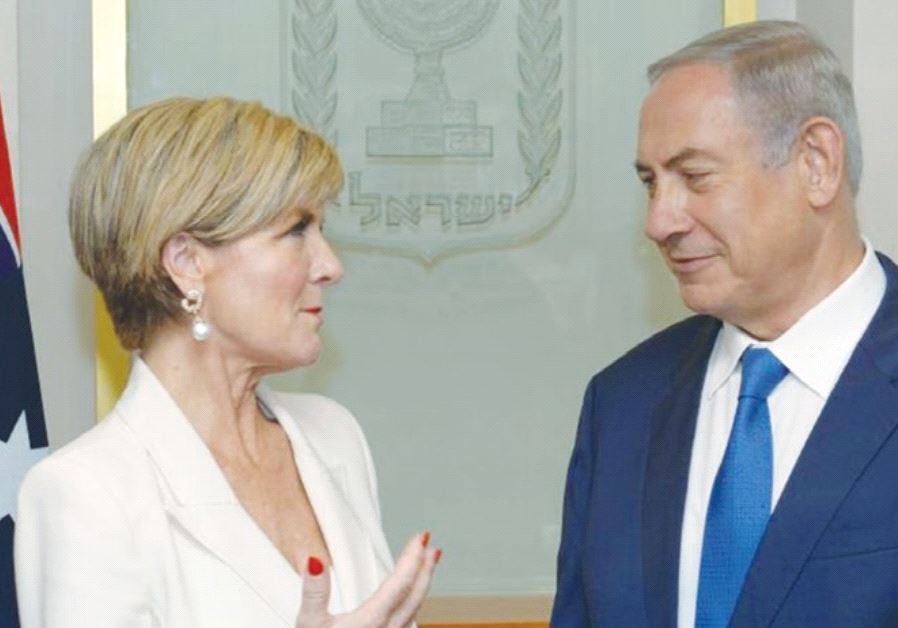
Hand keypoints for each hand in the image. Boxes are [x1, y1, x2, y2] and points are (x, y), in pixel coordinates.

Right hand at [296, 531, 440, 627]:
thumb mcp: (308, 624)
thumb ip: (313, 591)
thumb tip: (315, 561)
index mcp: (370, 623)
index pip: (400, 584)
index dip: (412, 558)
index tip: (422, 538)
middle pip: (414, 596)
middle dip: (424, 568)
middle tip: (431, 547)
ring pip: (413, 612)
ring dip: (421, 586)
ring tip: (426, 566)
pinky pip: (406, 626)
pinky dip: (412, 606)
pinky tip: (409, 602)